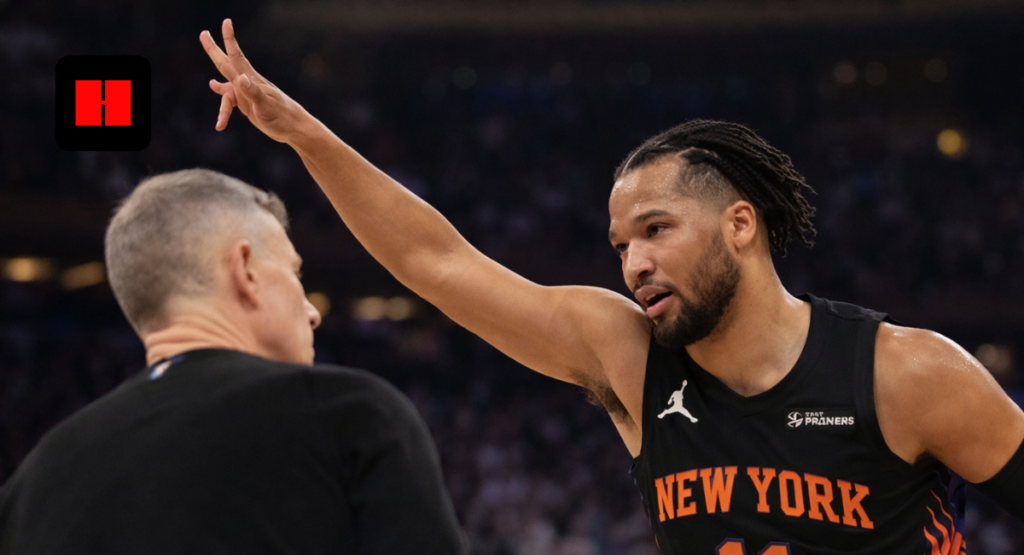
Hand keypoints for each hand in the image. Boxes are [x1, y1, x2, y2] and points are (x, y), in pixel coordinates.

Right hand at [200, 19, 311, 142]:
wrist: (294, 128)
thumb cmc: (282, 117)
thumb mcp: (266, 105)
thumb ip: (252, 92)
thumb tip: (240, 78)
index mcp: (251, 80)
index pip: (236, 56)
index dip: (229, 39)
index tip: (226, 22)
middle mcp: (247, 83)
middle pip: (226, 64)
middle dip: (214, 50)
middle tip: (204, 33)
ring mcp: (247, 94)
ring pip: (227, 89)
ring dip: (218, 88)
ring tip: (210, 84)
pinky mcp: (249, 105)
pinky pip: (232, 105)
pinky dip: (225, 112)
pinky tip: (220, 124)